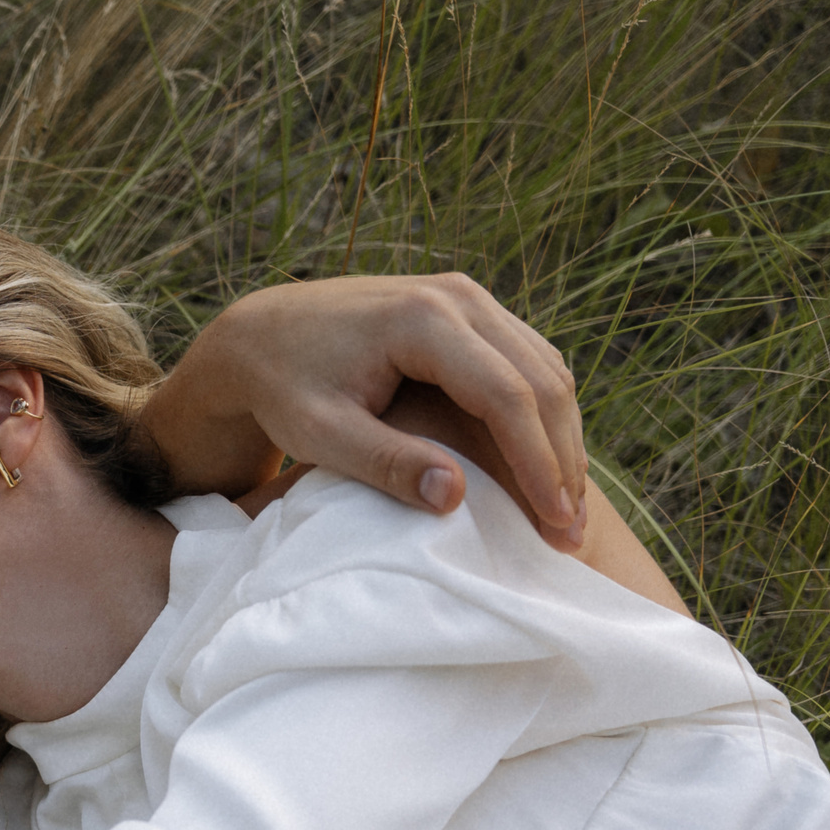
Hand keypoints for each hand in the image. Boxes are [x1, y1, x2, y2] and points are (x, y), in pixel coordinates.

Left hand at [149, 273, 587, 552]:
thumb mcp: (320, 434)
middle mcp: (457, 297)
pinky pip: (527, 362)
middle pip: (541, 380)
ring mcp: (467, 297)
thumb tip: (455, 499)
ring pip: (545, 370)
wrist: (260, 333)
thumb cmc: (282, 388)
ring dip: (562, 440)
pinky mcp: (468, 310)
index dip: (538, 464)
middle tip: (570, 532)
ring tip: (564, 511)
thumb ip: (385, 463)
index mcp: (421, 321)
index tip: (553, 524)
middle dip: (562, 459)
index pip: (506, 396)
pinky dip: (543, 416)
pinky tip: (544, 469)